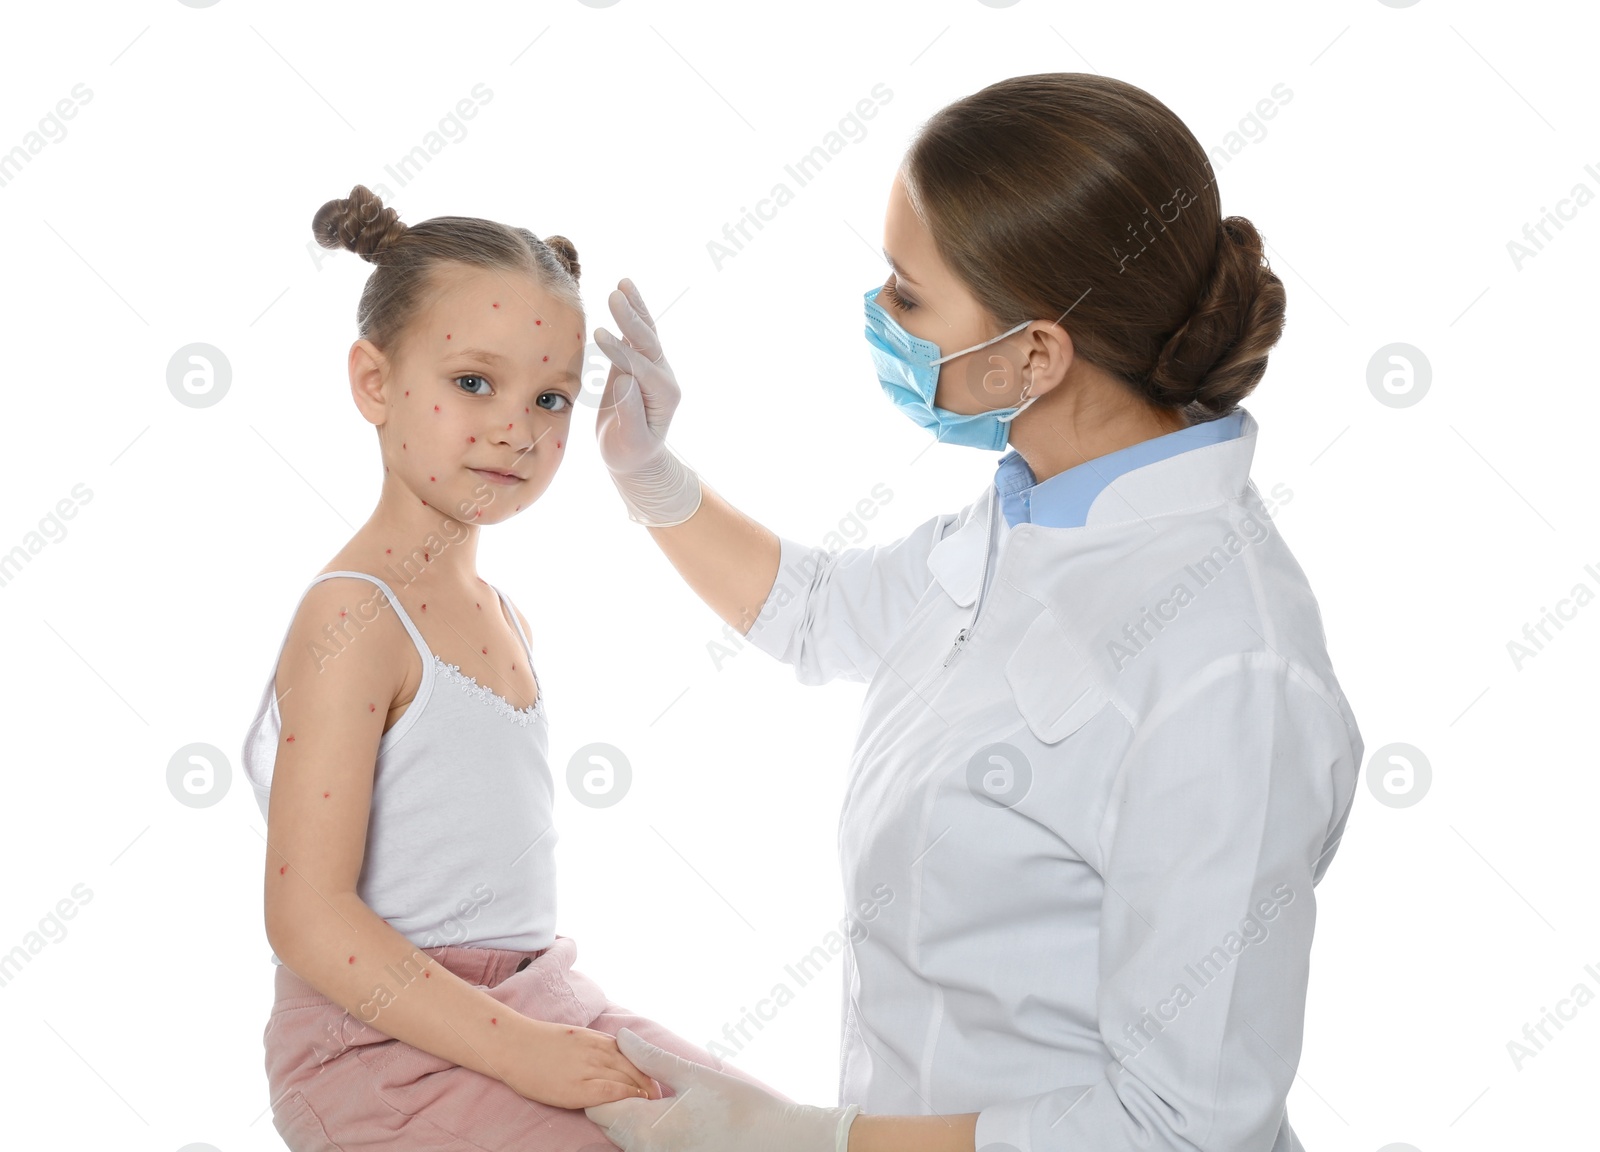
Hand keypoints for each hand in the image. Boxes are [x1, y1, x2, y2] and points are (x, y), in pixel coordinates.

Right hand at [504, 1019, 662, 1109]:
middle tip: (661, 1097)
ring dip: (642, 1091)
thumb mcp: (575, 1037)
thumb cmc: (540, 1043)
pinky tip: (634, 1102)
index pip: (633, 1054)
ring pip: (626, 1079)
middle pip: (634, 1067)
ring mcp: (587, 1068)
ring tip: (653, 1104)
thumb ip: (596, 1047)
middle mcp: (596, 1051)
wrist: (513, 1045)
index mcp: (597, 1039)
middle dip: (650, 1082)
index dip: (647, 1069)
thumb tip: (614, 1059)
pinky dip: (625, 1095)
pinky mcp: (576, 1087)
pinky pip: (609, 1091)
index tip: (655, 1081)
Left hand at [585, 1028, 860, 1151]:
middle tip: (640, 1075)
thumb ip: (652, 1058)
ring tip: (658, 1093)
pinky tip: (674, 1117)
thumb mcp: (695, 1076)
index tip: (617, 1064)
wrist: (778, 1144)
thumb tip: (622, 1038)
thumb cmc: (741, 1108)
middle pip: (609, 1125)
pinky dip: (649, 1133)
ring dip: (633, 1116)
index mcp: (646, 1127)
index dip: (602, 1082)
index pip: (598, 1106)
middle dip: (616, 1098)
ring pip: (627, 1139)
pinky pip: (646, 1149)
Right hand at [592, 279, 702, 526]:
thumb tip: (625, 380)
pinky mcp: (638, 362)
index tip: (599, 335)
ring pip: (644, 333)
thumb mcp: (631, 441)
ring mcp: (652, 367)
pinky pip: (634, 335)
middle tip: (615, 295)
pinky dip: (629, 314)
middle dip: (631, 320)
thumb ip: (630, 413)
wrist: (636, 457)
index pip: (641, 368)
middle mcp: (662, 377)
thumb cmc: (630, 454)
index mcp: (664, 395)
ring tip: (623, 284)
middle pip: (647, 343)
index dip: (620, 352)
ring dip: (634, 308)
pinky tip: (621, 292)